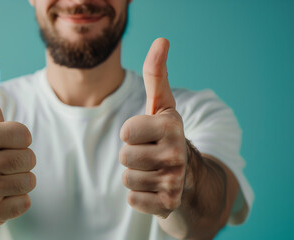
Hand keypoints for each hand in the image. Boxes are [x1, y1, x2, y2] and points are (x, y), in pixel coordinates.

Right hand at [0, 44, 35, 224]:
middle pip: (30, 158)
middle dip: (21, 158)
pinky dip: (17, 199)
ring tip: (1, 176)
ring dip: (20, 178)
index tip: (2, 141)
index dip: (19, 137)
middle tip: (1, 160)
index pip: (27, 135)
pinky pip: (26, 203)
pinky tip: (1, 193)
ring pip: (31, 181)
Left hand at [119, 38, 186, 217]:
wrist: (189, 176)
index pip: (126, 131)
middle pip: (124, 156)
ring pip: (127, 178)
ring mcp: (174, 181)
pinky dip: (139, 195)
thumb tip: (161, 40)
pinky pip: (133, 199)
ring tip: (152, 170)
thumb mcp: (161, 105)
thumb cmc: (165, 136)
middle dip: (132, 156)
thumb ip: (156, 74)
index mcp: (172, 125)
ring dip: (136, 175)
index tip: (147, 134)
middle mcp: (177, 153)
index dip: (131, 133)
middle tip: (150, 155)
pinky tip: (154, 188)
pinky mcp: (168, 204)